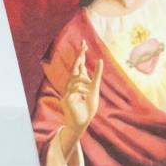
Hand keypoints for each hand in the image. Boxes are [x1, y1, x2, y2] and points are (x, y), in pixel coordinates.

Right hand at [59, 40, 103, 155]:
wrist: (82, 122)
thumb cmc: (88, 107)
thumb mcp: (94, 89)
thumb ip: (96, 76)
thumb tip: (99, 60)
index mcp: (79, 81)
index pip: (79, 65)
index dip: (81, 54)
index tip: (84, 43)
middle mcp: (71, 84)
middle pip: (75, 67)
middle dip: (80, 56)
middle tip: (84, 46)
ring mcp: (67, 91)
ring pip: (75, 78)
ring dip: (83, 83)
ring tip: (88, 91)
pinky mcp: (66, 99)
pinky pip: (73, 89)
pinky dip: (81, 90)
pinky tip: (84, 95)